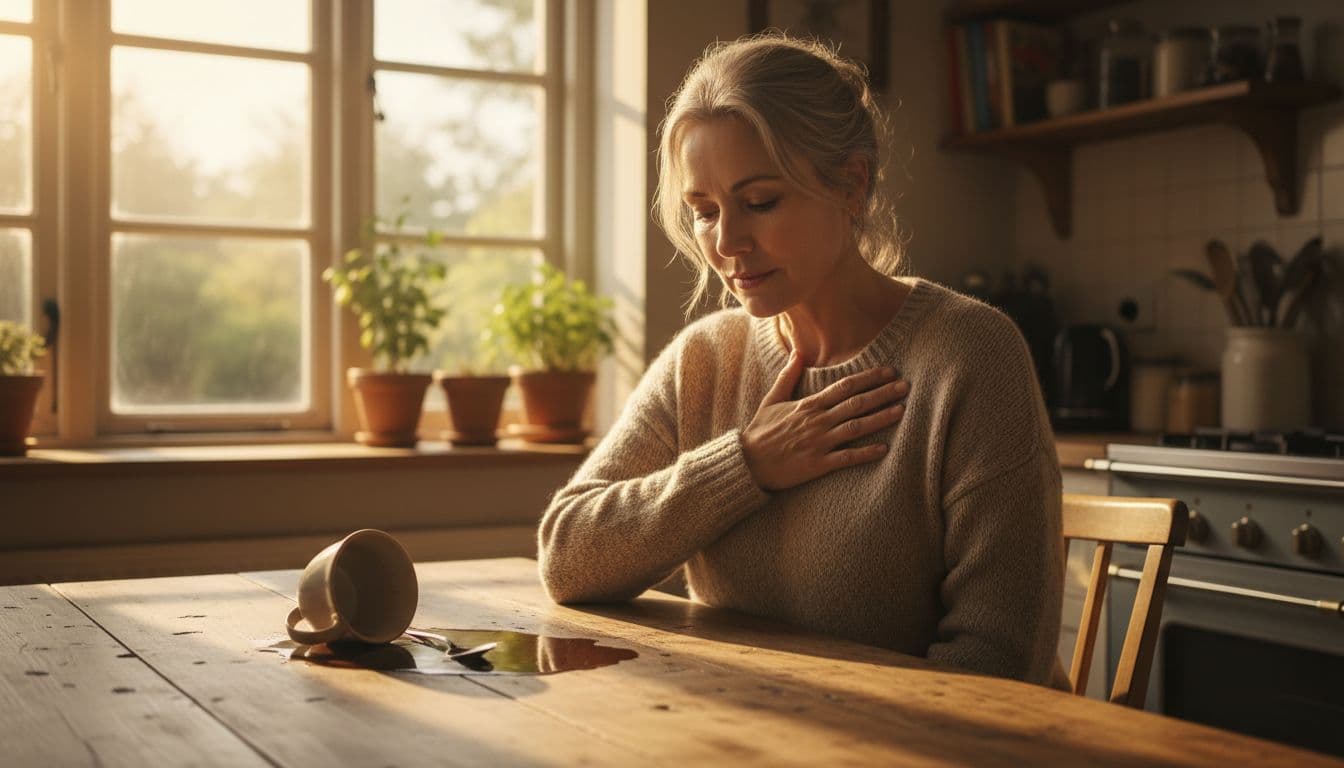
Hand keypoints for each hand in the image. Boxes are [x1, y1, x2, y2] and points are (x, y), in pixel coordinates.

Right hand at [742, 352, 908, 490]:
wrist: (747, 463)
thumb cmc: (760, 432)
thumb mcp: (771, 399)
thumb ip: (788, 376)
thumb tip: (798, 352)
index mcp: (809, 405)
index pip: (845, 386)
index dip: (869, 377)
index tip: (889, 371)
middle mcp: (817, 421)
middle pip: (856, 403)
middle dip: (883, 393)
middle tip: (905, 386)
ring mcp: (819, 443)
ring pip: (856, 427)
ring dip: (881, 418)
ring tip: (902, 410)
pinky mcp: (818, 465)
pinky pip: (847, 458)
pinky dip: (866, 453)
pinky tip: (884, 449)